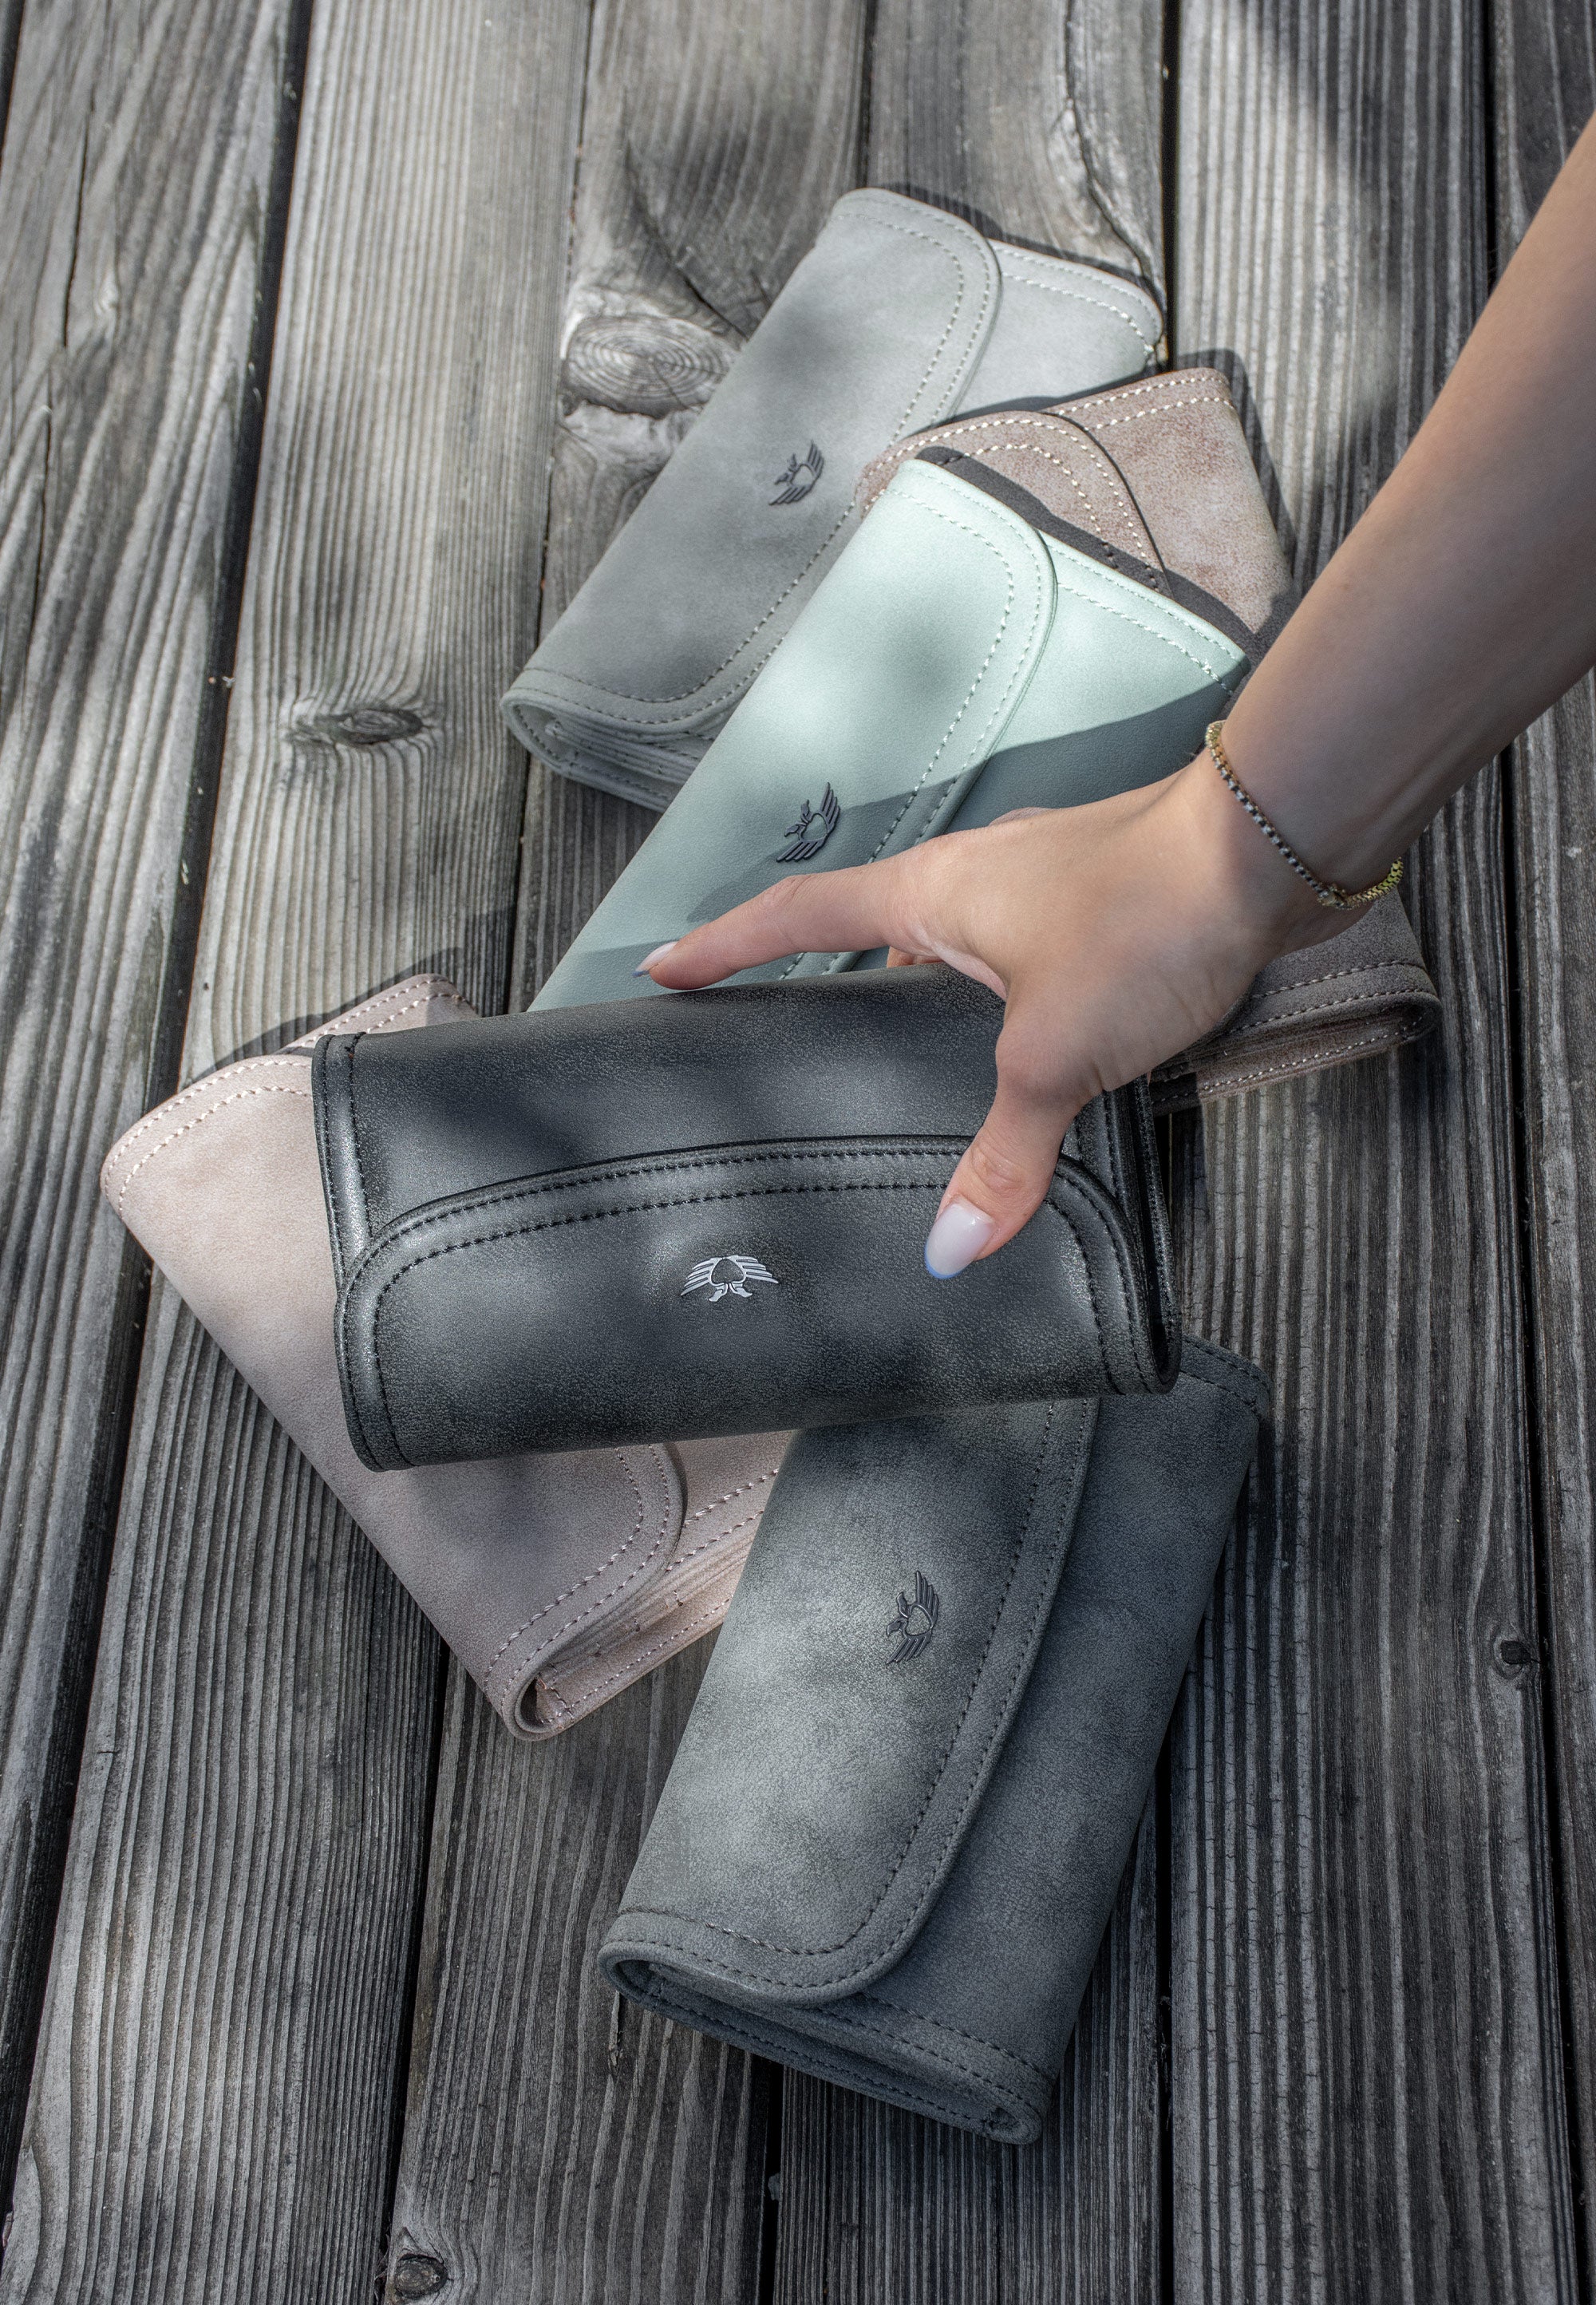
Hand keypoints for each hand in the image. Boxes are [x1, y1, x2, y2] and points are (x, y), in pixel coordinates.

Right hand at [642, 752, 1344, 1273]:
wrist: (1269, 847)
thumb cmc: (1145, 920)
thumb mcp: (1056, 1054)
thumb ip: (1001, 1155)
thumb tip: (947, 1248)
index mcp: (932, 894)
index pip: (797, 917)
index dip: (726, 947)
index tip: (664, 966)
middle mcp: (974, 878)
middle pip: (866, 922)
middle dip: (815, 966)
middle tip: (775, 1019)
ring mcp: (1038, 884)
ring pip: (946, 936)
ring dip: (911, 980)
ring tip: (892, 1048)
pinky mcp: (1096, 901)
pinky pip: (1009, 948)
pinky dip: (985, 990)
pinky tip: (1014, 1041)